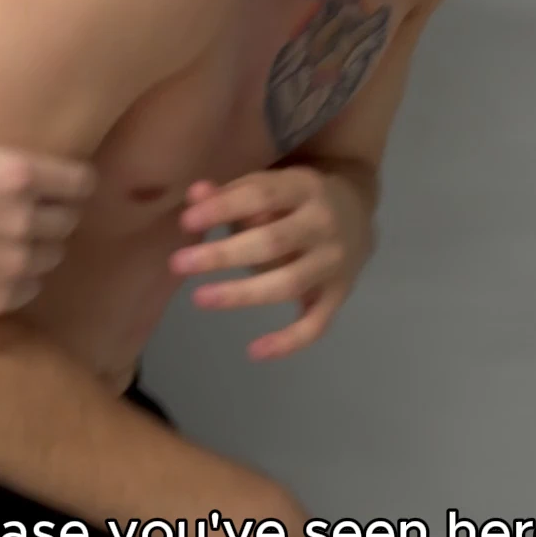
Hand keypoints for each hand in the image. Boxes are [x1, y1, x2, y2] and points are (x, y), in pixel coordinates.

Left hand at [0, 137, 96, 425]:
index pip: (31, 285)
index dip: (14, 268)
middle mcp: (15, 261)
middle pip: (50, 250)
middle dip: (33, 238)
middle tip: (2, 220)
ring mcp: (18, 216)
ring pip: (64, 217)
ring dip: (52, 209)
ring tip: (26, 198)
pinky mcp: (17, 173)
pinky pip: (74, 182)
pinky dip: (74, 182)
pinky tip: (59, 181)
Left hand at [168, 166, 371, 360]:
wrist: (357, 208)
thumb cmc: (293, 199)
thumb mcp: (268, 185)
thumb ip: (229, 193)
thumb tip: (194, 195)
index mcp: (304, 188)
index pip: (261, 195)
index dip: (223, 208)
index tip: (186, 221)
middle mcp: (323, 224)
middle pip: (273, 242)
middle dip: (223, 255)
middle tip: (178, 263)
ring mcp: (334, 262)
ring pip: (289, 284)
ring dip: (242, 294)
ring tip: (199, 298)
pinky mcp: (339, 294)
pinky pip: (316, 324)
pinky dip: (289, 342)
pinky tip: (254, 351)